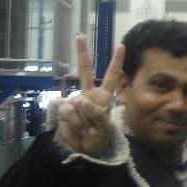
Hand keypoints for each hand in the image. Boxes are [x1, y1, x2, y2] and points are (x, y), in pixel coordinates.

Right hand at [57, 35, 124, 156]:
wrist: (81, 151)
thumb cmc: (97, 139)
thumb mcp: (105, 129)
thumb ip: (98, 114)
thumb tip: (83, 101)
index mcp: (103, 97)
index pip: (111, 77)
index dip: (116, 62)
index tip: (121, 46)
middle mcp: (89, 95)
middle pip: (86, 71)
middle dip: (82, 53)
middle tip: (80, 36)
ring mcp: (76, 101)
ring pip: (82, 104)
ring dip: (86, 120)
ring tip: (88, 129)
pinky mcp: (65, 108)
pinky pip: (72, 112)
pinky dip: (78, 123)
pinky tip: (79, 129)